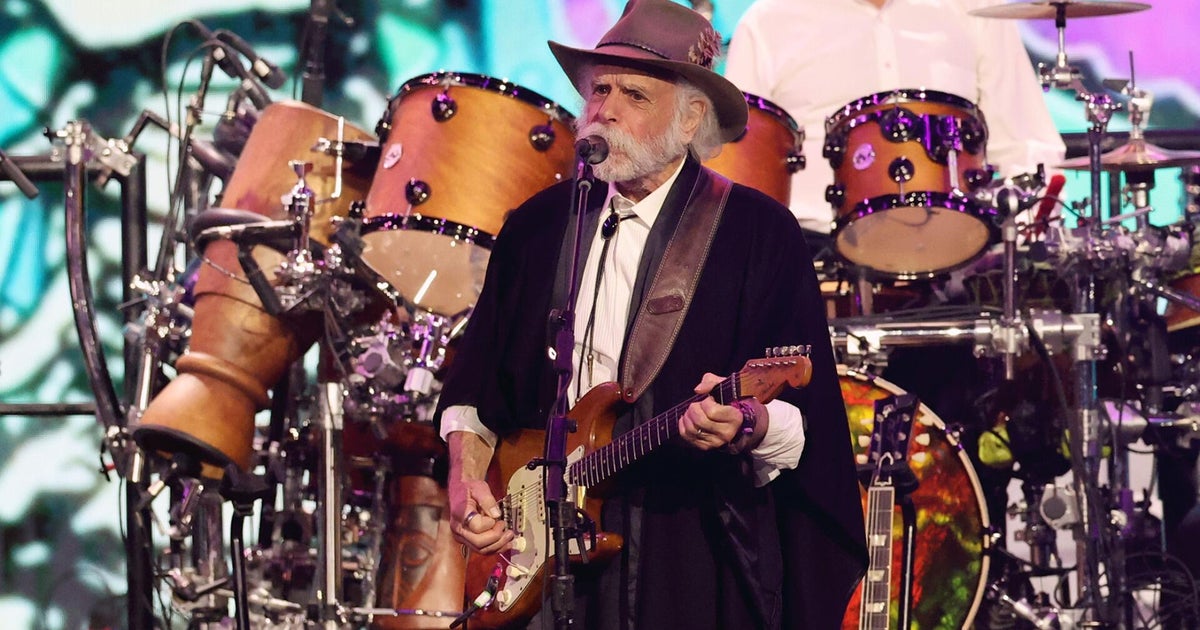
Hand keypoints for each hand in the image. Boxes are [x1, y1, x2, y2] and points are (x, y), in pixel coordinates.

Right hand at [447, 431, 513, 554]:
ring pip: (481, 550)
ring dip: (498, 545)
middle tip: (507, 529)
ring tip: (509, 536)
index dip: (490, 524)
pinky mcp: (468, 540)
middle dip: (497, 537)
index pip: (476, 527)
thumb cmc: (469, 489)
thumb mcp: (479, 488)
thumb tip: (496, 514)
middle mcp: (458, 528)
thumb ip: (487, 500)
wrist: (461, 490)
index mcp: (459, 514)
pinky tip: (505, 543)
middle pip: (478, 542)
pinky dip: (495, 548)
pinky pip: (482, 550)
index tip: (497, 518)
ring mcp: (462, 536)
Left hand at [678, 372, 744, 450]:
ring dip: (687, 416)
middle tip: (697, 404)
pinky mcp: (706, 446)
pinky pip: (687, 436)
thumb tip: (698, 390)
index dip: (706, 402)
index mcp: (735, 418)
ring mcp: (716, 442)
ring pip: (692, 429)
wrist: (736, 421)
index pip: (712, 412)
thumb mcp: (724, 385)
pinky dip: (683, 425)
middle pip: (700, 420)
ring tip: (692, 410)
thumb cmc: (729, 400)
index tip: (710, 399)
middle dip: (694, 408)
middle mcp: (727, 433)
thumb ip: (711, 381)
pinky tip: (687, 418)